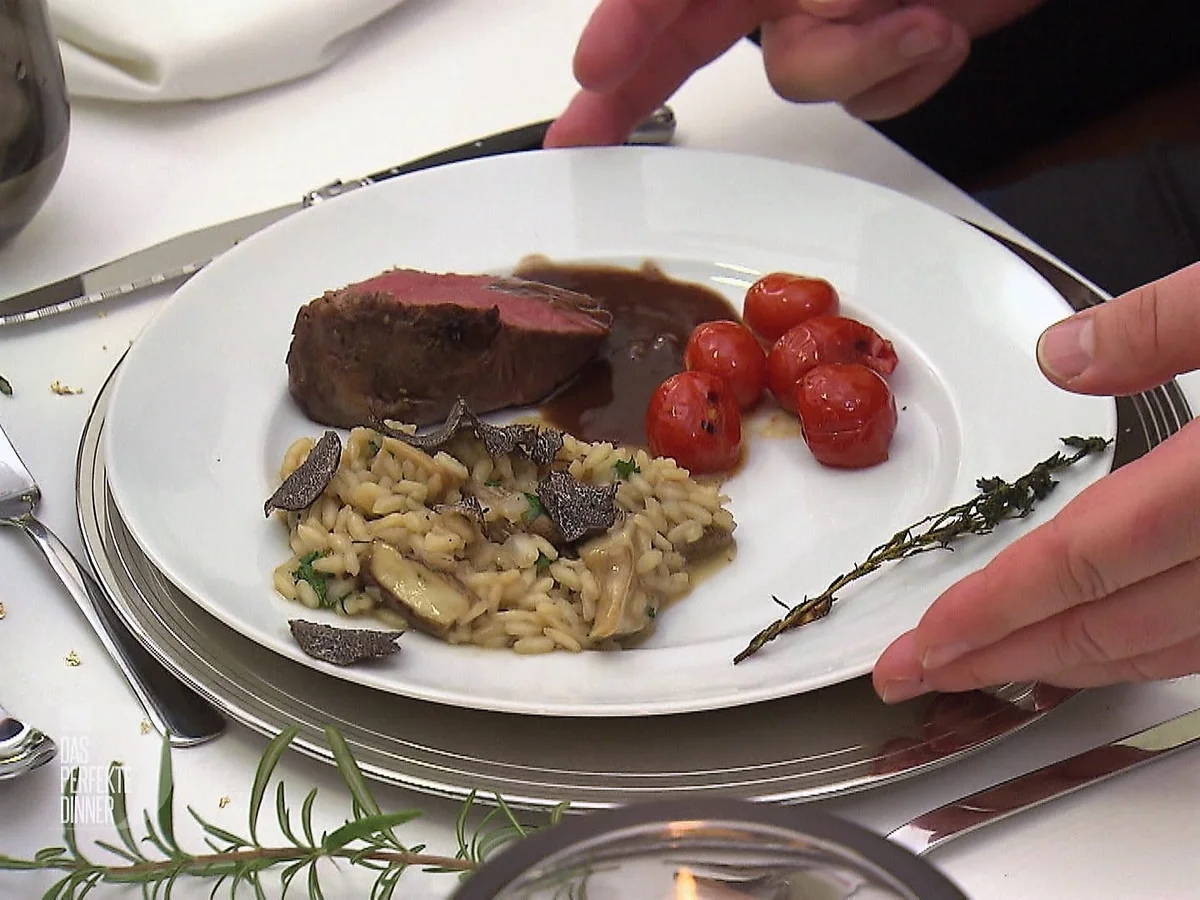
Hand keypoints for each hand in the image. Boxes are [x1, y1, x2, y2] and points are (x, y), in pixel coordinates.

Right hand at [544, 0, 1043, 147]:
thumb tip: (790, 22)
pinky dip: (905, 76)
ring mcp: (830, 10)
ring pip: (800, 78)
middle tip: (578, 136)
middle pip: (683, 35)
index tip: (594, 72)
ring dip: (862, 60)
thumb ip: (809, 3)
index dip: (627, 27)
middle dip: (633, 86)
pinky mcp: (878, 43)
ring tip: (921, 17)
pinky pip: (864, 94)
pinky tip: (937, 32)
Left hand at [873, 262, 1199, 702]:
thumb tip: (1062, 352)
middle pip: (1110, 629)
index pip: (1082, 562)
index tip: (922, 644)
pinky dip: (1137, 650)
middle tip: (917, 677)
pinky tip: (1094, 643)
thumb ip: (1160, 325)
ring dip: (1064, 665)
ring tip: (982, 668)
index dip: (992, 610)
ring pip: (1161, 651)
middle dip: (1001, 659)